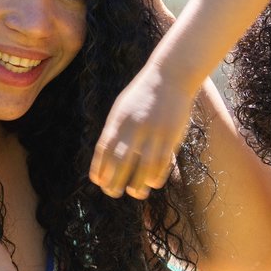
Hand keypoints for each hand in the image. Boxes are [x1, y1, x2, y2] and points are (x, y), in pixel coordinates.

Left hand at [89, 65, 194, 199]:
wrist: (171, 76)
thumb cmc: (143, 95)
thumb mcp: (123, 108)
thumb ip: (115, 130)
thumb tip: (106, 158)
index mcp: (119, 120)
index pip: (105, 150)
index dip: (100, 168)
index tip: (98, 181)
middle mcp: (135, 127)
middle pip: (121, 161)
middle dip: (114, 181)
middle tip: (112, 192)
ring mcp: (154, 132)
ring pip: (144, 166)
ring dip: (137, 184)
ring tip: (135, 194)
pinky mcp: (172, 135)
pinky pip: (163, 162)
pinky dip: (157, 175)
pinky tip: (152, 184)